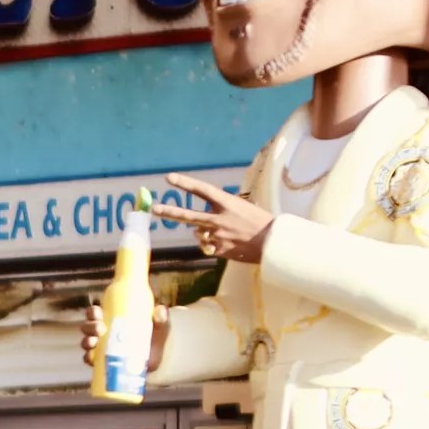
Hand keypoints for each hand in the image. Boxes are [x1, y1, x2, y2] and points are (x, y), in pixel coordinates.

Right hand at [80, 301, 171, 372]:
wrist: (155, 361)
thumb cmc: (154, 339)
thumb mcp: (159, 327)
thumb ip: (161, 319)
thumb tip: (160, 310)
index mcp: (112, 320)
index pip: (96, 313)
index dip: (93, 311)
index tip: (99, 312)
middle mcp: (102, 333)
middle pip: (88, 326)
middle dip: (90, 326)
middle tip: (100, 328)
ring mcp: (100, 348)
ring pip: (86, 342)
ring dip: (87, 341)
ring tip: (94, 342)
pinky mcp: (101, 363)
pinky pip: (88, 360)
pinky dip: (88, 358)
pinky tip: (91, 358)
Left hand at [147, 172, 273, 266]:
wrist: (274, 243)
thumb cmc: (260, 222)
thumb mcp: (243, 208)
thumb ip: (221, 212)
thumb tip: (200, 224)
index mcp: (227, 203)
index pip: (202, 190)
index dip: (185, 183)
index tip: (169, 178)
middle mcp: (219, 219)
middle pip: (188, 215)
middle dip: (169, 212)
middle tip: (154, 209)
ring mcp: (217, 235)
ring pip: (198, 233)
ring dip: (204, 233)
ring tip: (224, 233)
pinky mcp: (218, 250)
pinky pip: (207, 246)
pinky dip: (213, 245)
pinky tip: (228, 243)